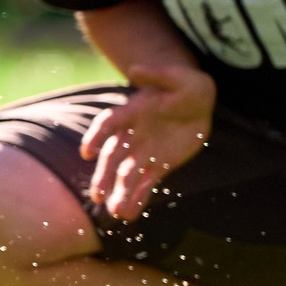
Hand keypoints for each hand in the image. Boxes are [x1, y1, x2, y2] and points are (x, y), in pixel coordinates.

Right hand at [78, 64, 214, 221]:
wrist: (198, 103)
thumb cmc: (186, 85)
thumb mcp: (177, 77)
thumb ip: (157, 75)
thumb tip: (135, 70)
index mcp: (132, 112)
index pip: (109, 124)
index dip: (96, 136)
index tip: (87, 152)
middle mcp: (132, 135)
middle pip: (113, 157)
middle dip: (104, 176)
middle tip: (97, 195)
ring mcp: (143, 153)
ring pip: (127, 176)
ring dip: (120, 193)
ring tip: (115, 213)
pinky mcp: (158, 166)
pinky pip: (145, 185)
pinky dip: (137, 199)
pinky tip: (129, 215)